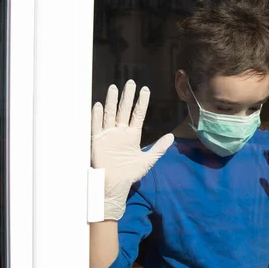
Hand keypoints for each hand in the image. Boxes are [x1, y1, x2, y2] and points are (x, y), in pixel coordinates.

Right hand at [91, 80, 173, 219]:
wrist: (115, 185)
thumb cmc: (130, 173)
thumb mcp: (148, 160)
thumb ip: (159, 148)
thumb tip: (172, 137)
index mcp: (132, 135)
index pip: (137, 114)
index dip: (142, 102)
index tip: (145, 89)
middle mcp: (120, 132)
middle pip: (123, 110)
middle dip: (127, 97)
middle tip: (131, 82)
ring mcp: (108, 135)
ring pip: (109, 114)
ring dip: (111, 101)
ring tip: (114, 88)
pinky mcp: (97, 141)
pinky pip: (96, 126)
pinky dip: (97, 116)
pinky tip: (98, 105)